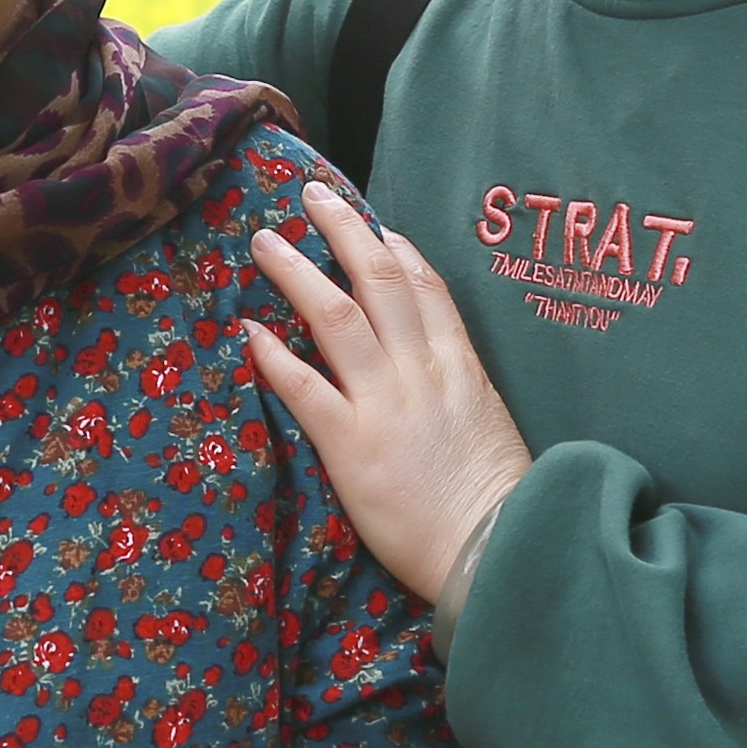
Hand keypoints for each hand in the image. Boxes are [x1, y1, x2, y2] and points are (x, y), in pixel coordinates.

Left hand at [244, 180, 534, 615]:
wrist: (497, 548)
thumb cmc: (497, 501)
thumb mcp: (489, 426)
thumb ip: (460, 391)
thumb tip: (441, 374)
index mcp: (461, 368)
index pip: (428, 290)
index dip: (398, 251)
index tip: (376, 225)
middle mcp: (422, 372)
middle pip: (380, 281)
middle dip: (344, 232)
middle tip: (311, 198)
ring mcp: (385, 404)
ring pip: (337, 318)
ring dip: (298, 272)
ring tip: (266, 243)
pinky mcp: (351, 445)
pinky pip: (305, 388)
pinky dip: (275, 356)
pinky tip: (249, 331)